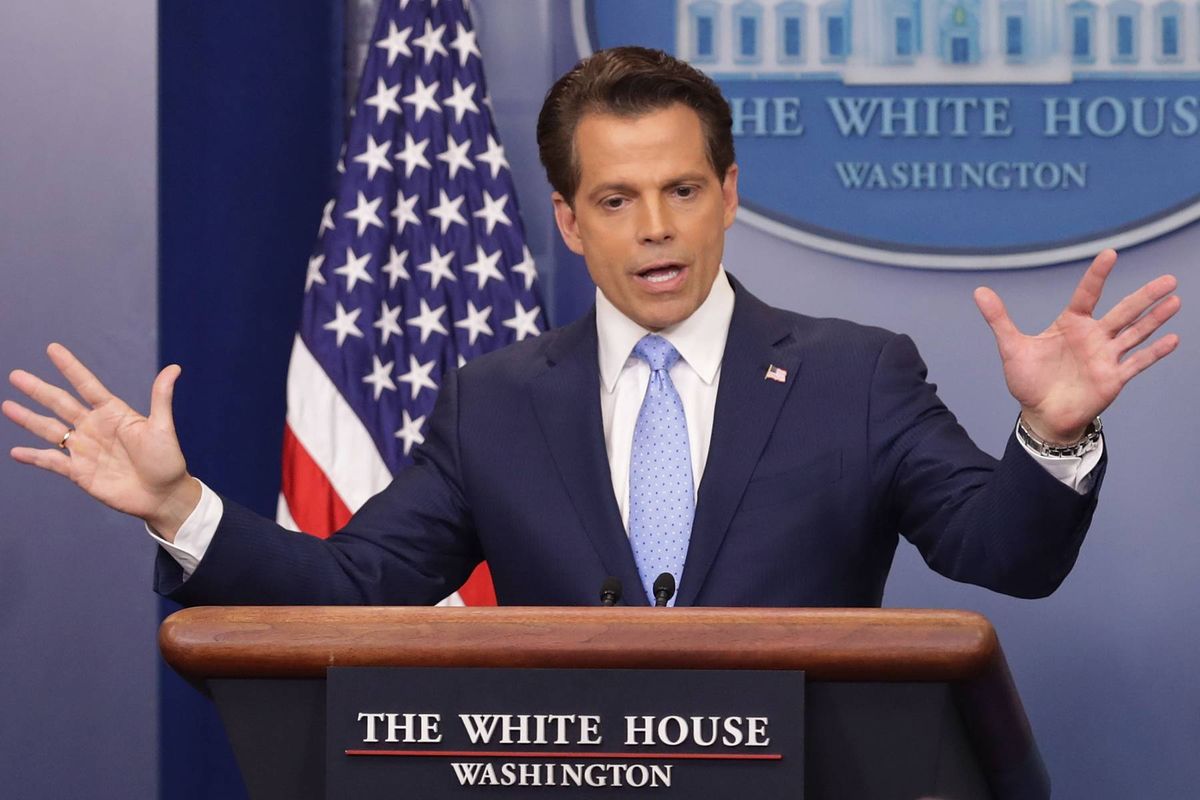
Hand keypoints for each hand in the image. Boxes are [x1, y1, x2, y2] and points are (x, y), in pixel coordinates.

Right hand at [4, 343, 199, 539]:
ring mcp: (85, 449)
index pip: (87, 385)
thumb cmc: (167, 460)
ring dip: (28, 419)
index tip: (53, 349)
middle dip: (38, 390)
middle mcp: (94, 427)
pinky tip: (16, 452)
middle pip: (61, 404)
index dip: (70, 368)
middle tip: (15, 375)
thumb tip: (175, 368)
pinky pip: (52, 462)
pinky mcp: (79, 472)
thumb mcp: (163, 427)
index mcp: (113, 413)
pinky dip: (34, 457)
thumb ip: (161, 397)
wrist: (163, 496)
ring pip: (50, 429)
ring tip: (8, 406)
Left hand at [974, 249, 1180, 443]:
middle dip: (1145, 296)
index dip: (1097, 276)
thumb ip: (999, 319)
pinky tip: (1174, 339)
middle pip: (1123, 311)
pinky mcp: (1113, 378)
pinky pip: (1137, 363)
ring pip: (1136, 332)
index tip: (1110, 254)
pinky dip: (1155, 352)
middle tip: (1168, 279)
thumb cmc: (1028, 381)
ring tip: (1175, 300)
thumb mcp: (1011, 347)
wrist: (1041, 415)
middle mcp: (1093, 337)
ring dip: (1156, 318)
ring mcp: (1106, 357)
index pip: (1088, 294)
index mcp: (1071, 325)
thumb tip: (979, 291)